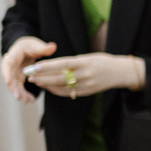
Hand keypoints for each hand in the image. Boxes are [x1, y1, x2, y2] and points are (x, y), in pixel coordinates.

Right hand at [1, 36, 57, 103]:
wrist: (26, 48)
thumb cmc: (30, 46)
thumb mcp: (36, 45)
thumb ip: (44, 48)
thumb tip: (53, 47)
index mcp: (14, 55)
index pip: (7, 64)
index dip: (7, 73)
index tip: (8, 82)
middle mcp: (10, 65)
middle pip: (10, 77)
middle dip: (13, 88)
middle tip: (19, 97)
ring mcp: (13, 72)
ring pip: (14, 84)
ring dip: (19, 93)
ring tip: (27, 101)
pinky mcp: (17, 78)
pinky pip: (19, 87)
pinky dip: (23, 93)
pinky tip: (30, 100)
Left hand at [26, 53, 142, 98]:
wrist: (120, 72)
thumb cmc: (102, 61)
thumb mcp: (88, 57)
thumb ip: (72, 62)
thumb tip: (52, 66)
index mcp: (85, 62)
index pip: (62, 64)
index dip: (47, 66)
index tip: (34, 66)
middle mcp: (86, 75)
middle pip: (60, 78)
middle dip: (43, 77)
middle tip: (29, 76)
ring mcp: (87, 85)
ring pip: (62, 87)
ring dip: (47, 85)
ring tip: (36, 81)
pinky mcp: (87, 92)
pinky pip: (68, 93)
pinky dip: (56, 90)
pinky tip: (48, 87)